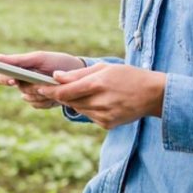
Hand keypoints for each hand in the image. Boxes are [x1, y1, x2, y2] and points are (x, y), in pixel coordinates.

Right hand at [0, 51, 85, 109]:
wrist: (78, 75)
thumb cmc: (57, 62)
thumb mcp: (39, 58)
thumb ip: (18, 60)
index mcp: (18, 70)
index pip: (1, 77)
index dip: (5, 79)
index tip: (13, 80)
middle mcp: (22, 82)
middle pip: (18, 88)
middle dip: (31, 85)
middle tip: (42, 82)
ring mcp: (31, 93)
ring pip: (29, 97)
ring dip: (42, 92)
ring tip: (55, 83)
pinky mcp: (40, 103)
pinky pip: (37, 105)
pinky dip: (47, 99)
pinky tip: (56, 93)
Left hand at [36, 64, 165, 129]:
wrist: (154, 94)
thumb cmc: (128, 76)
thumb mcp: (104, 68)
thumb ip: (78, 73)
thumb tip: (56, 76)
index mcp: (97, 84)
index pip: (64, 91)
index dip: (48, 90)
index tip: (38, 87)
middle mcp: (99, 102)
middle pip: (68, 101)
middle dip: (60, 95)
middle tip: (52, 88)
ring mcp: (103, 115)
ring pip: (78, 109)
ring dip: (75, 101)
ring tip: (85, 91)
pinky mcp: (107, 124)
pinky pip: (89, 116)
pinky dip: (88, 108)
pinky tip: (100, 101)